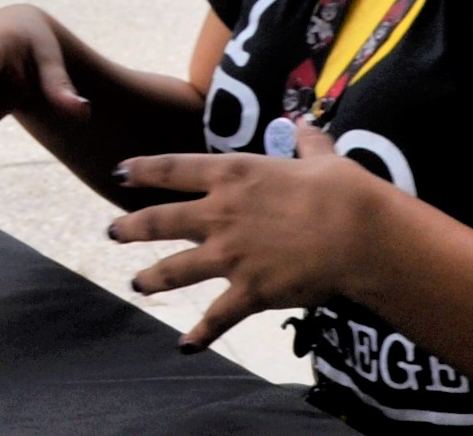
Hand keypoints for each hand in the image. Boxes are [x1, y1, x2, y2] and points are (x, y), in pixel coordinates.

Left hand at [111, 124, 389, 350]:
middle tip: (112, 232)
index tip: (118, 174)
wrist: (360, 235)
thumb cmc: (343, 191)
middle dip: (131, 228)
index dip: (141, 171)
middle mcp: (220, 214)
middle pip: (160, 221)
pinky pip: (218, 317)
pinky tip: (185, 345)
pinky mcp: (250, 290)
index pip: (172, 169)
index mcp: (232, 176)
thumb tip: (305, 127)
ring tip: (136, 284)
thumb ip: (307, 143)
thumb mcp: (322, 157)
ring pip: (175, 269)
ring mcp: (230, 255)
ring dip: (152, 278)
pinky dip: (201, 334)